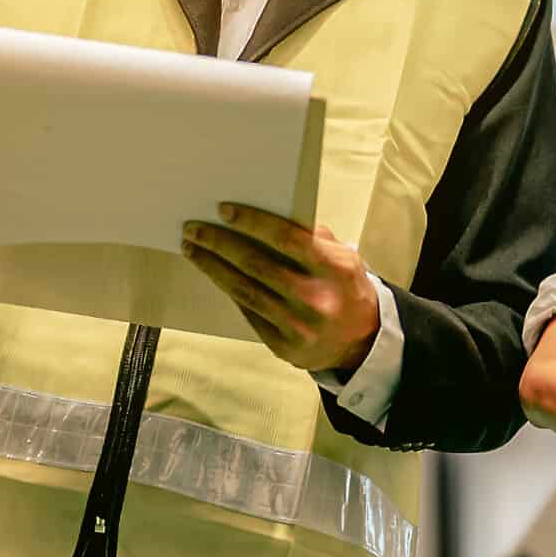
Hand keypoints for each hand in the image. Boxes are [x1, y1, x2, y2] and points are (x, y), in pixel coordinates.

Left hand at [180, 203, 380, 374]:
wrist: (362, 343)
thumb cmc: (346, 289)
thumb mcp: (344, 258)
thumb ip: (313, 237)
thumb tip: (268, 213)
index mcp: (336, 269)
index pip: (288, 239)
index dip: (253, 223)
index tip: (224, 210)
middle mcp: (317, 299)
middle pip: (257, 265)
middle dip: (219, 244)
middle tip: (193, 229)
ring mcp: (298, 326)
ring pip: (245, 290)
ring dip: (213, 267)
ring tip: (193, 249)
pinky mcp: (283, 346)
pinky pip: (248, 311)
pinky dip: (228, 289)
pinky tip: (213, 273)